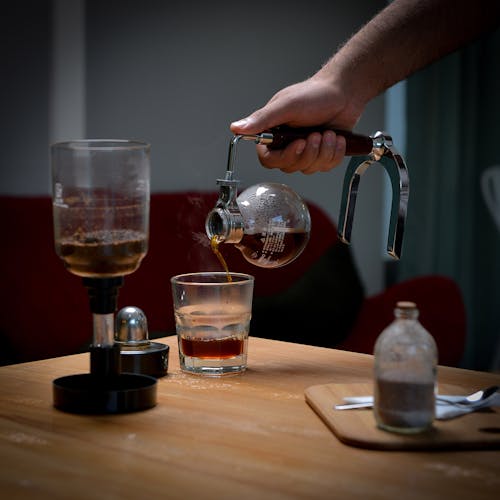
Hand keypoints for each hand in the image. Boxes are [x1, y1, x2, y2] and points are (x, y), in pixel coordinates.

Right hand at [230, 76, 363, 173]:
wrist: (344, 93)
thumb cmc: (315, 94)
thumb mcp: (286, 106)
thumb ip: (262, 120)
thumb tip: (235, 128)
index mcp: (273, 134)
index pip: (268, 159)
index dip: (284, 156)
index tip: (298, 143)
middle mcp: (287, 145)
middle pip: (289, 166)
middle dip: (308, 152)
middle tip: (316, 135)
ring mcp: (305, 152)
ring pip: (308, 168)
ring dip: (323, 151)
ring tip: (329, 133)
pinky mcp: (322, 155)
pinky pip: (325, 167)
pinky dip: (334, 153)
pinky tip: (337, 138)